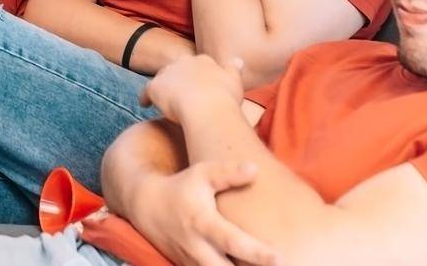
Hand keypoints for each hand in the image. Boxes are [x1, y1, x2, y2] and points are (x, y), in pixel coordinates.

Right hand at [128, 160, 279, 265]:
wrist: (146, 207)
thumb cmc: (181, 188)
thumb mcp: (201, 174)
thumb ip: (227, 173)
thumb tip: (255, 169)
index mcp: (202, 222)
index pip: (232, 241)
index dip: (256, 252)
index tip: (279, 258)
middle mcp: (197, 247)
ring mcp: (192, 262)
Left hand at [141, 54, 246, 126]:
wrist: (207, 108)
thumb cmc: (225, 99)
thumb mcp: (234, 82)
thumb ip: (233, 70)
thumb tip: (237, 60)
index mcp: (204, 61)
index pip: (197, 65)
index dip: (195, 75)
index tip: (197, 85)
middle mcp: (185, 62)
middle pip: (177, 68)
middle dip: (177, 78)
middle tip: (179, 93)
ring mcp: (169, 73)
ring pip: (162, 78)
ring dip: (162, 87)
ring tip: (163, 99)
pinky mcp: (155, 86)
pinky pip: (147, 92)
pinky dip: (145, 98)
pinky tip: (144, 105)